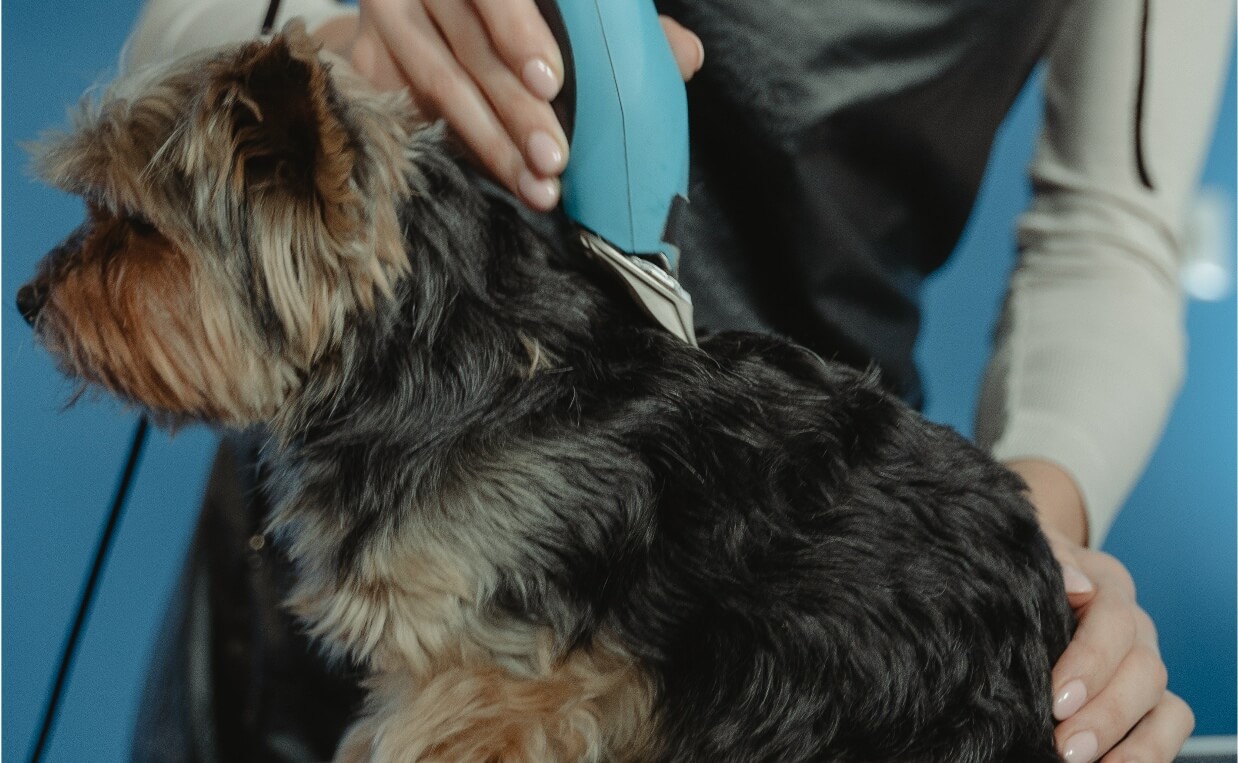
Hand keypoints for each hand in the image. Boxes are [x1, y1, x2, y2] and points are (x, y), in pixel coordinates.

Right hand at [312, 1, 703, 210]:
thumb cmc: (509, 17)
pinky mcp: (369, 61)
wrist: (422, 22)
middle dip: (517, 112)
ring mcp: (395, 17)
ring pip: (442, 84)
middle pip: (473, 48)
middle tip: (555, 160)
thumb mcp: (557, 13)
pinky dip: (457, 151)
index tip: (553, 82)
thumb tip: (687, 58)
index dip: (520, 32)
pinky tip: (493, 182)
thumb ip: (617, 30)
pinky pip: (411, 113)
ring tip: (538, 188)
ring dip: (492, 144)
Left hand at [1008, 460, 1194, 762]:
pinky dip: (1149, 751)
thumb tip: (1076, 584)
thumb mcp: (1025, 551)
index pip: (1113, 619)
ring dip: (1133, 743)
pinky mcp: (1147, 696)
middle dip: (1106, 715)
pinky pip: (1169, 724)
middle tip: (1066, 747)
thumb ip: (1050, 557)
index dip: (1090, 662)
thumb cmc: (1019, 566)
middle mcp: (1134, 625)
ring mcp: (1143, 662)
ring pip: (1164, 702)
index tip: (1057, 700)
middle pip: (1143, 668)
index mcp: (1105, 584)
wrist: (1020, 573)